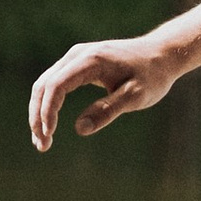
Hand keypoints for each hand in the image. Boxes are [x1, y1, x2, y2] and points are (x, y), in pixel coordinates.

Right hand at [28, 32, 184, 148]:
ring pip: (46, 84)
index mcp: (91, 60)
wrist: (162, 54)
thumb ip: (108, 110)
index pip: (56, 85)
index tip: (49, 136)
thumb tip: (80, 129)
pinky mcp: (78, 64)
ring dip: (39, 112)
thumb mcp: (136, 96)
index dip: (48, 112)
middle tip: (42, 146)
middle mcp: (78, 54)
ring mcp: (76, 57)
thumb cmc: (152, 75)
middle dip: (38, 116)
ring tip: (43, 142)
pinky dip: (48, 105)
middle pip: (44, 85)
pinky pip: (55, 84)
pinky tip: (49, 125)